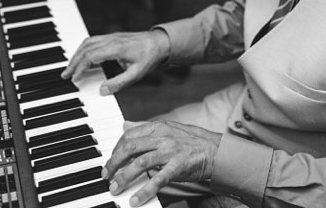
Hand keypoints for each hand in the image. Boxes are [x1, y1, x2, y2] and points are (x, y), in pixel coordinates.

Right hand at [60, 30, 168, 95]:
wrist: (159, 42)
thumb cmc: (149, 57)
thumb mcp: (137, 74)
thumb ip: (119, 83)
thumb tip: (102, 91)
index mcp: (115, 48)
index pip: (91, 56)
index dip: (80, 67)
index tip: (74, 78)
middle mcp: (110, 40)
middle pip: (84, 49)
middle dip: (73, 62)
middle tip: (65, 75)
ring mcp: (109, 37)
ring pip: (86, 43)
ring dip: (76, 55)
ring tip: (70, 67)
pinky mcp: (110, 37)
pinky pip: (91, 41)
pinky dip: (82, 49)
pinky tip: (81, 57)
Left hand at [104, 120, 220, 205]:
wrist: (218, 151)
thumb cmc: (192, 141)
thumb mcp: (168, 128)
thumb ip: (145, 128)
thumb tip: (125, 125)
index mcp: (157, 127)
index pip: (128, 136)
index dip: (115, 150)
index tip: (110, 162)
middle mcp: (162, 137)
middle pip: (130, 148)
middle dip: (114, 163)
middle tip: (106, 176)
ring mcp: (170, 151)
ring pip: (140, 163)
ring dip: (124, 177)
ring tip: (115, 189)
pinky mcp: (179, 166)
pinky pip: (158, 180)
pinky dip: (145, 190)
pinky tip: (136, 200)